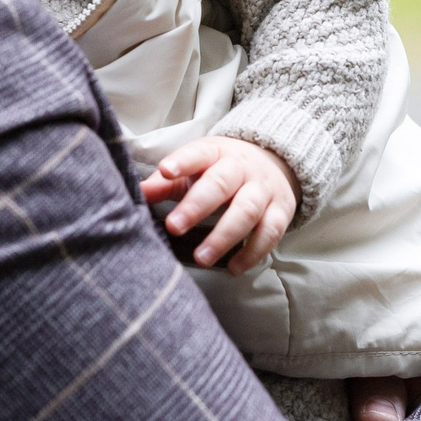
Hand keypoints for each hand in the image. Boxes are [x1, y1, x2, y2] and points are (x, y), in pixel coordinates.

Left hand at [140, 136, 297, 273]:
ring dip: (224, 236)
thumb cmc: (223, 170)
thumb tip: (139, 192)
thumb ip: (167, 182)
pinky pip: (270, 232)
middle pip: (221, 184)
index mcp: (216, 153)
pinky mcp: (281, 210)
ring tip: (201, 258)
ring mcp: (264, 189)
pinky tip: (233, 267)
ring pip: (247, 210)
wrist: (274, 162)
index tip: (165, 171)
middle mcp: (242, 168)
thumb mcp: (196, 168)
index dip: (183, 162)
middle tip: (174, 227)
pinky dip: (252, 252)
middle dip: (197, 206)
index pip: (199, 153)